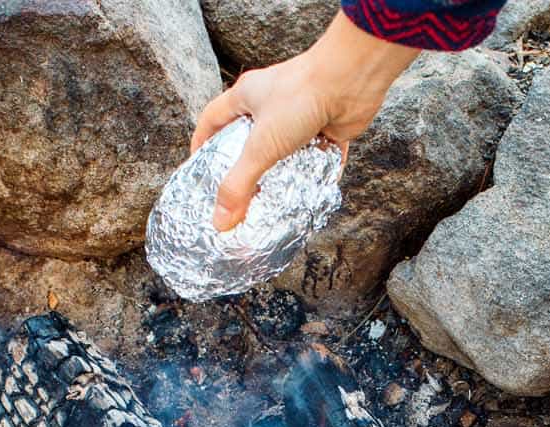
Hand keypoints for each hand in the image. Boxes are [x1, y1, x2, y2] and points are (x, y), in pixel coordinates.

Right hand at [192, 11, 419, 230]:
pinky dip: (315, 177)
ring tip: (272, 206)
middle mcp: (271, 104)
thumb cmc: (301, 98)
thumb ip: (239, 185)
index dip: (201, 144)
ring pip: (284, 152)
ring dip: (281, 177)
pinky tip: (310, 198)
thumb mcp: (261, 146)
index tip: (197, 171)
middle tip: (237, 199)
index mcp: (247, 97)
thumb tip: (220, 222)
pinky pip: (317, 159)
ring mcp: (300, 115)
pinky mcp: (327, 128)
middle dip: (244, 170)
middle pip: (248, 141)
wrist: (351, 81)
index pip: (212, 120)